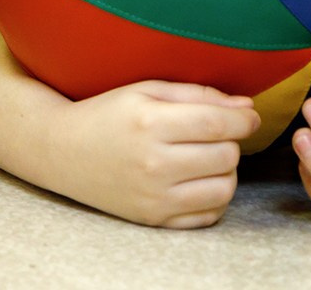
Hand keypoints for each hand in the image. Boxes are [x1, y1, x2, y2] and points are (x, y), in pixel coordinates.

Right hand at [56, 80, 258, 227]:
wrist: (62, 151)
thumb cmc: (106, 114)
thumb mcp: (144, 90)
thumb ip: (197, 94)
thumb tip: (246, 107)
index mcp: (150, 123)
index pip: (218, 123)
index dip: (243, 118)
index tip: (248, 116)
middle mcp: (154, 163)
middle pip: (227, 155)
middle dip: (229, 141)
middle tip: (213, 134)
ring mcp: (155, 196)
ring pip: (225, 188)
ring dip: (225, 171)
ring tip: (206, 158)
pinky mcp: (155, 219)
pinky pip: (210, 215)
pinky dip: (213, 198)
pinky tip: (197, 181)